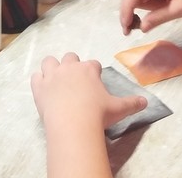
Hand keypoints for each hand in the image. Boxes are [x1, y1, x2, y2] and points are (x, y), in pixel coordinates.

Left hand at [31, 53, 146, 129]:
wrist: (73, 125)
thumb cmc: (98, 114)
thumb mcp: (119, 109)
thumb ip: (132, 103)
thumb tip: (146, 102)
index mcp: (88, 70)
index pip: (93, 64)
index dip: (94, 72)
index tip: (95, 82)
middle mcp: (69, 67)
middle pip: (70, 57)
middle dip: (73, 65)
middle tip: (76, 81)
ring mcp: (52, 76)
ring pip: (49, 61)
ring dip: (53, 67)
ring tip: (57, 80)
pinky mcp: (39, 87)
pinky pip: (35, 77)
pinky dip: (39, 81)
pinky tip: (44, 89)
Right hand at [119, 0, 181, 33]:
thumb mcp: (179, 9)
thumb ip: (158, 18)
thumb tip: (141, 28)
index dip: (126, 12)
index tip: (126, 29)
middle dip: (129, 10)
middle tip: (132, 29)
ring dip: (139, 5)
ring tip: (157, 13)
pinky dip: (145, 1)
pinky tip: (158, 6)